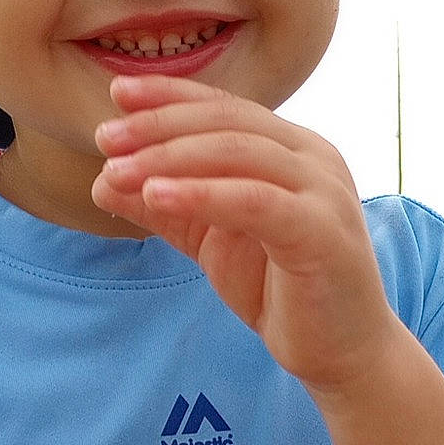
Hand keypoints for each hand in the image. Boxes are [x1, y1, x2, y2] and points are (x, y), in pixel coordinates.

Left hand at [92, 74, 395, 403]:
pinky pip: (253, 201)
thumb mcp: (210, 241)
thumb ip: (166, 207)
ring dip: (170, 158)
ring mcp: (323, 191)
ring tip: (117, 169)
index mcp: (291, 149)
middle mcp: (314, 157)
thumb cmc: (280, 290)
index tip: (116, 93)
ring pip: (239, 153)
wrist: (341, 352)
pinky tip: (157, 196)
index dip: (170, 95)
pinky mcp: (323, 231)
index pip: (224, 106)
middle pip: (227, 122)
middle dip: (159, 126)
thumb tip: (102, 180)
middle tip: (105, 138)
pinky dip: (202, 194)